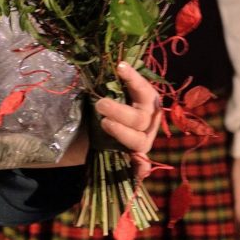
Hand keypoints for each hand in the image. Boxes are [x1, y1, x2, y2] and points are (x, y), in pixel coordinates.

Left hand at [95, 61, 161, 177]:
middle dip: (120, 111)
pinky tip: (139, 172)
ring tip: (104, 123)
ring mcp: (143, 141)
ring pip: (138, 140)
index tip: (120, 67)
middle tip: (100, 104)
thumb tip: (105, 69)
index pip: (144, 90)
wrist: (91, 133)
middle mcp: (148, 122)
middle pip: (141, 119)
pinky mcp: (135, 157)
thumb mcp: (104, 94)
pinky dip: (140, 169)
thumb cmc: (101, 108)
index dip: (134, 79)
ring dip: (122, 132)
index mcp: (145, 102)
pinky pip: (140, 166)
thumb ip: (108, 84)